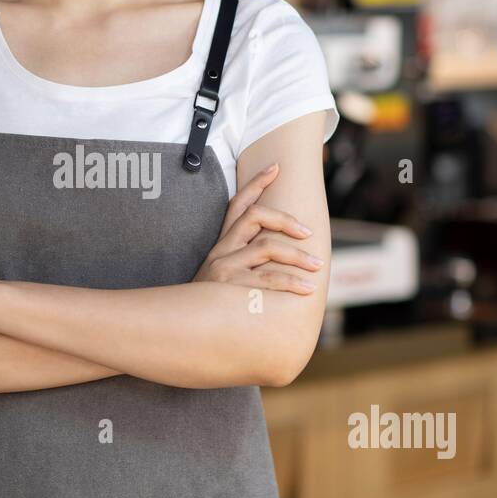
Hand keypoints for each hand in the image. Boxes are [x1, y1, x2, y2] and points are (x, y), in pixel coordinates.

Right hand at [193, 162, 322, 295]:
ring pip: (268, 247)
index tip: (276, 167)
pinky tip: (306, 289)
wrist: (179, 330)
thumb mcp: (217, 279)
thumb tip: (273, 259)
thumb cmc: (206, 306)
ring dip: (298, 256)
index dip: (256, 184)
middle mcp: (221, 251)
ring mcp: (225, 268)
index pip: (236, 205)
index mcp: (220, 245)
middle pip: (256, 216)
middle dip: (286, 220)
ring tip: (317, 266)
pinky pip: (268, 278)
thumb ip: (241, 266)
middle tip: (308, 233)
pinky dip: (291, 282)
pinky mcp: (231, 288)